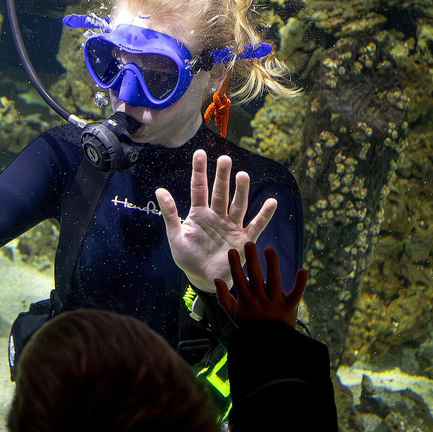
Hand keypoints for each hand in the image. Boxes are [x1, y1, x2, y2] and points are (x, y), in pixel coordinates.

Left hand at [157, 149, 277, 291]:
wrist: (203, 279)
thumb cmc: (188, 257)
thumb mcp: (175, 235)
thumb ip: (170, 213)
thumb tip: (160, 190)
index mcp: (199, 213)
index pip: (199, 188)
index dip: (199, 171)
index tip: (200, 153)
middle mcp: (217, 216)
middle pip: (220, 193)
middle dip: (222, 176)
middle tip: (225, 159)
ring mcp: (231, 227)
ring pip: (237, 205)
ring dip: (241, 191)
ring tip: (242, 175)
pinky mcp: (243, 240)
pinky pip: (255, 226)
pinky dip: (264, 215)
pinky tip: (272, 202)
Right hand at [215, 241, 307, 327]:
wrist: (269, 345)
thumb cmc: (249, 327)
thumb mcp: (233, 314)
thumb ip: (223, 297)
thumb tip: (216, 280)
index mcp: (246, 300)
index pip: (239, 280)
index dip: (235, 265)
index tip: (233, 251)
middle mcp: (260, 300)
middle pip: (255, 277)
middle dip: (252, 260)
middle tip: (250, 243)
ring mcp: (275, 302)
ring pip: (274, 280)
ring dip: (272, 264)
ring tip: (269, 249)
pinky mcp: (290, 306)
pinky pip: (296, 294)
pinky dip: (300, 283)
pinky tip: (302, 270)